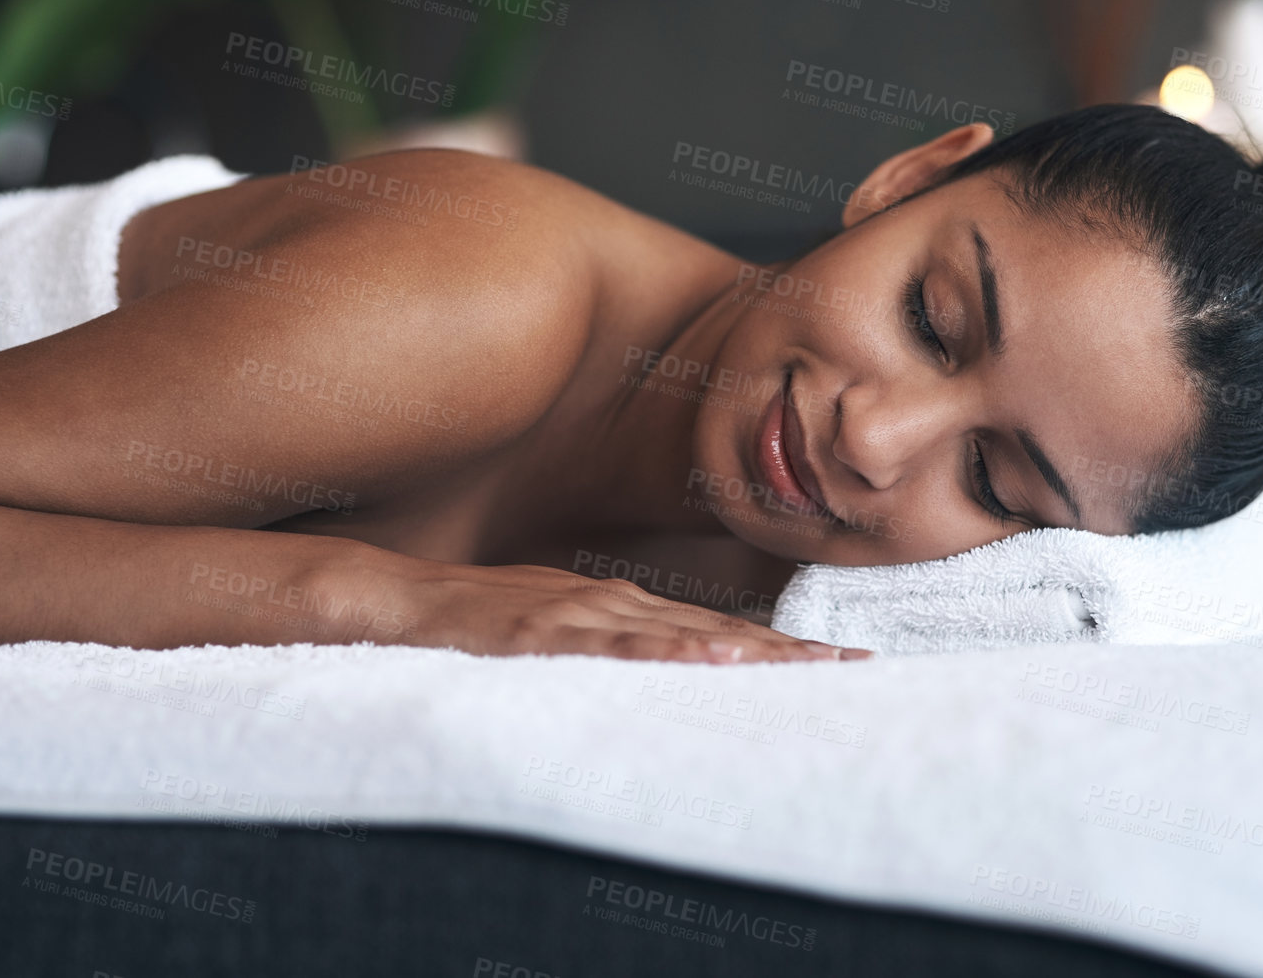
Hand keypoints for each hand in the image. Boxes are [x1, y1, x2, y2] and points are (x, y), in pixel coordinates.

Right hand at [410, 564, 871, 663]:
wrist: (405, 598)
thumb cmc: (482, 618)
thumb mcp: (562, 626)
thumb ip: (614, 641)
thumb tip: (670, 662)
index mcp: (624, 603)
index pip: (717, 627)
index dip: (780, 644)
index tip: (840, 658)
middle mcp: (617, 601)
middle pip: (720, 628)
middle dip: (790, 649)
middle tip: (857, 664)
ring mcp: (585, 612)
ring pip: (684, 632)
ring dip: (752, 650)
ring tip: (812, 665)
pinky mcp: (547, 631)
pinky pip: (615, 645)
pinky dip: (668, 651)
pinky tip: (712, 658)